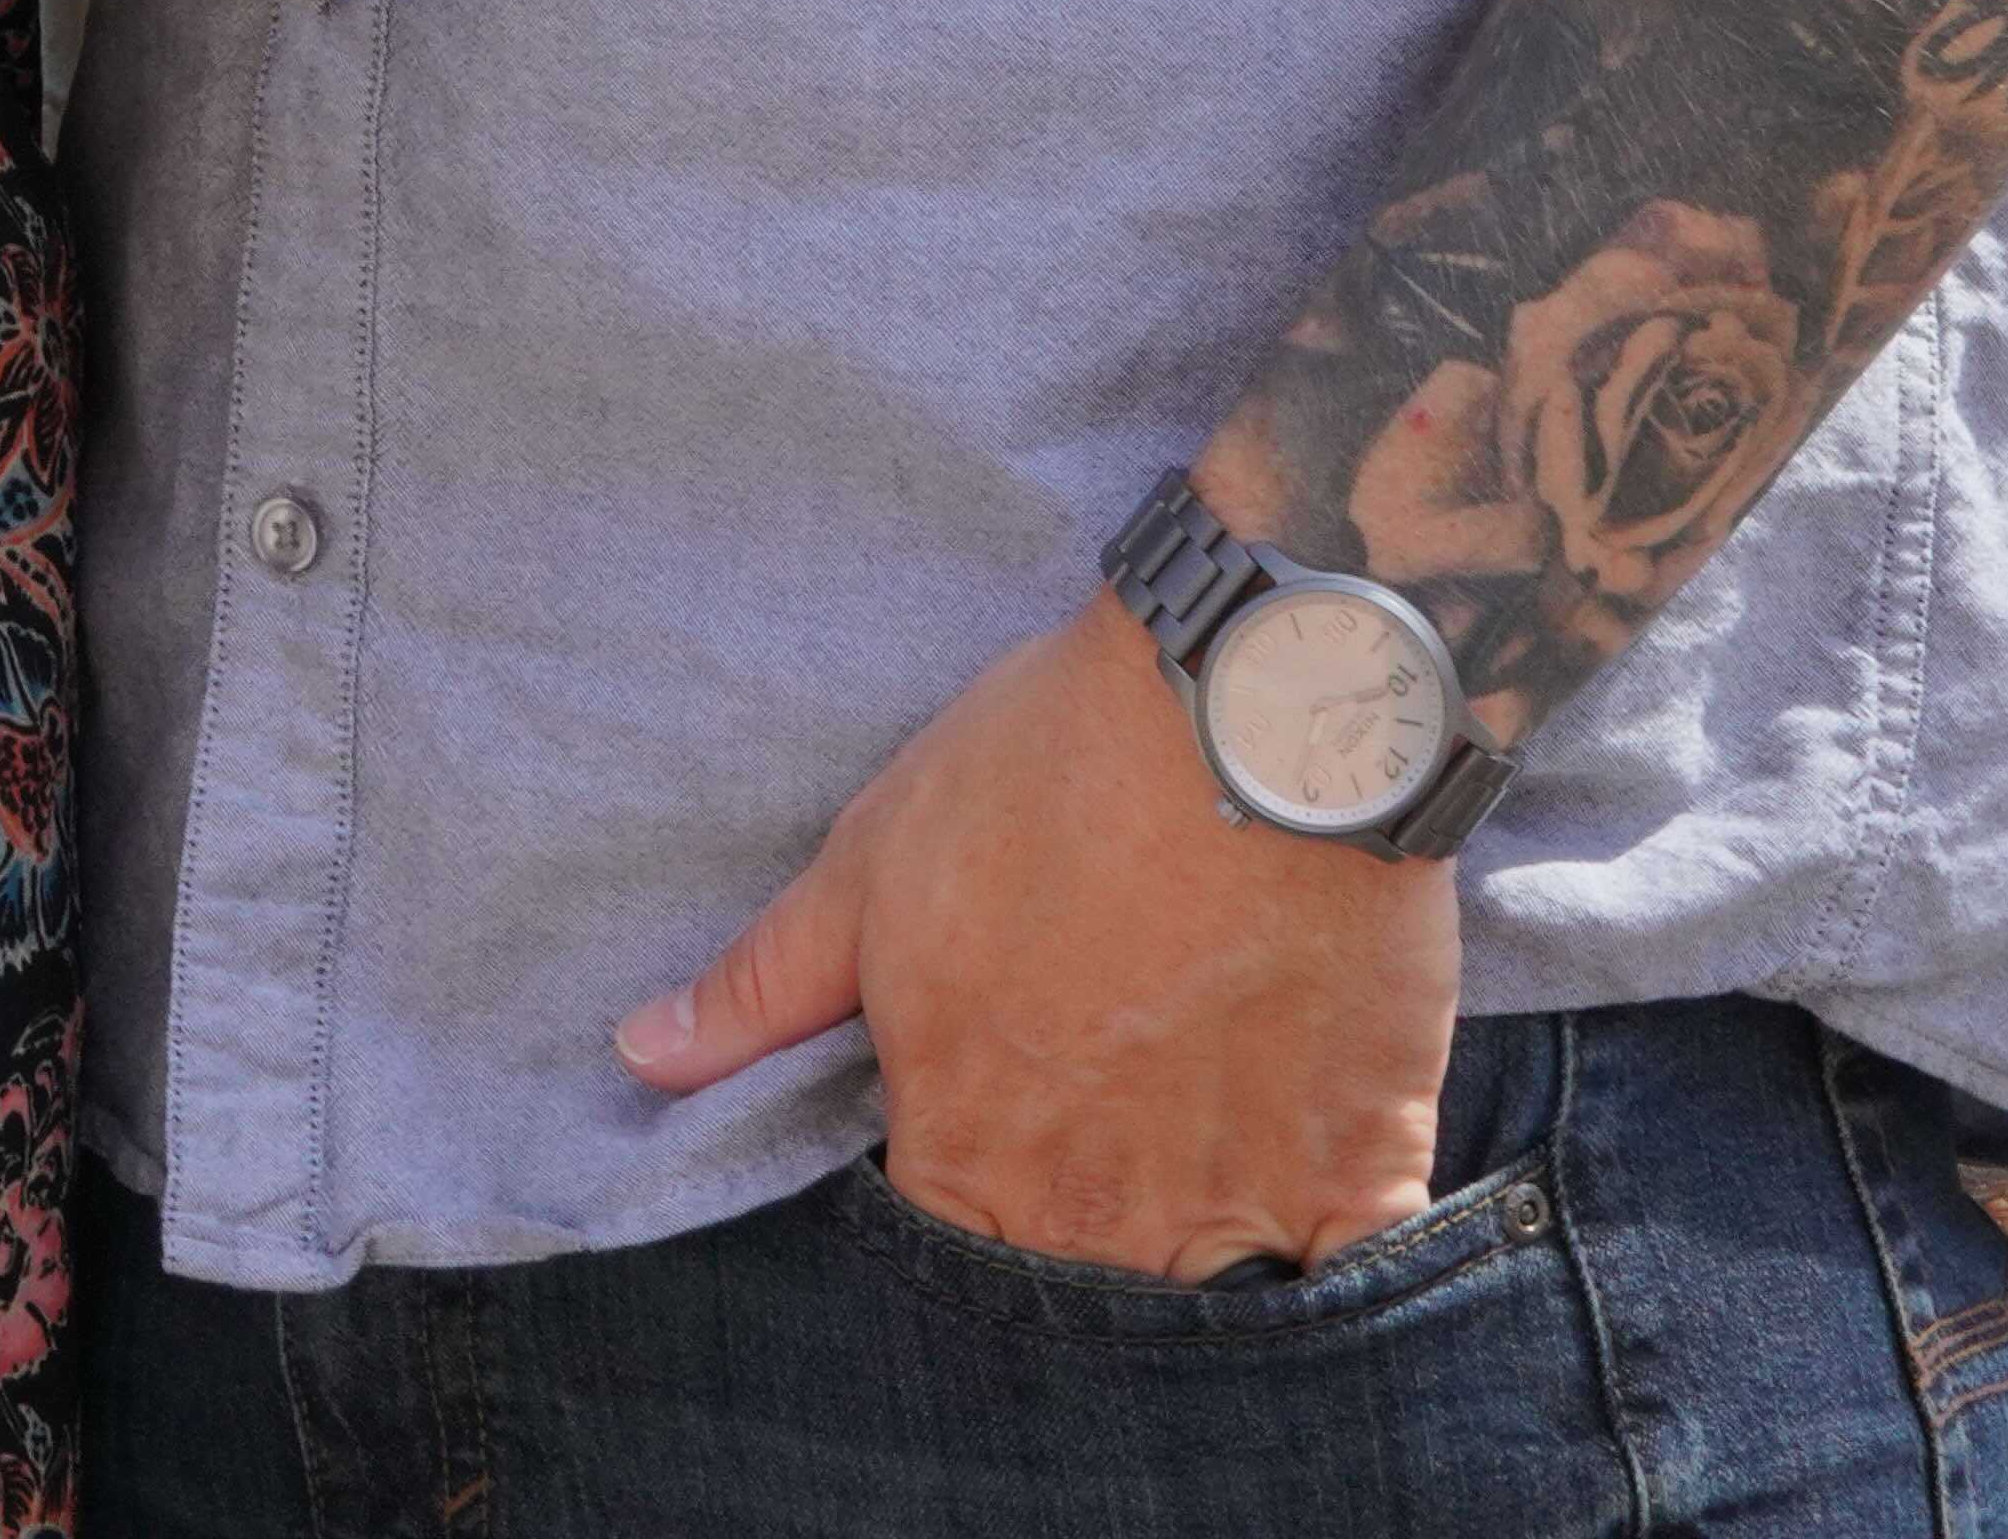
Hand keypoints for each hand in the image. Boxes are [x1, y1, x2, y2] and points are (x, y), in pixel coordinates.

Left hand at [620, 596, 1460, 1277]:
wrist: (1253, 709)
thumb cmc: (1050, 774)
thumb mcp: (873, 865)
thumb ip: (767, 989)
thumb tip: (643, 1057)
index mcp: (972, 1151)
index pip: (946, 1257)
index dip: (963, 1206)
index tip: (991, 1141)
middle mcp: (1100, 1210)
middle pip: (1078, 1287)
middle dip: (1078, 1238)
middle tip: (1103, 1125)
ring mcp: (1240, 1201)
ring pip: (1208, 1297)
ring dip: (1196, 1255)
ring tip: (1197, 1150)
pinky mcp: (1364, 1165)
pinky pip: (1351, 1278)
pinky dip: (1332, 1261)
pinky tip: (1314, 1197)